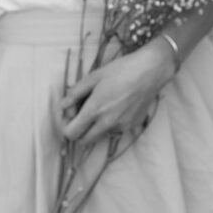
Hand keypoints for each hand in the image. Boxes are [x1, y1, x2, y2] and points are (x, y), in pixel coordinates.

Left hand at [56, 41, 175, 144]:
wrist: (149, 72)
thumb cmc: (120, 70)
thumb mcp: (93, 77)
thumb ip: (75, 93)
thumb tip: (63, 106)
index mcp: (94, 110)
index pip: (71, 133)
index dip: (66, 126)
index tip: (68, 116)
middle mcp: (107, 123)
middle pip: (84, 141)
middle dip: (78, 131)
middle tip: (80, 114)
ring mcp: (121, 127)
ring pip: (100, 135)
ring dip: (95, 127)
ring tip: (101, 105)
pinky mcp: (132, 126)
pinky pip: (114, 130)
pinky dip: (110, 123)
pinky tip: (115, 106)